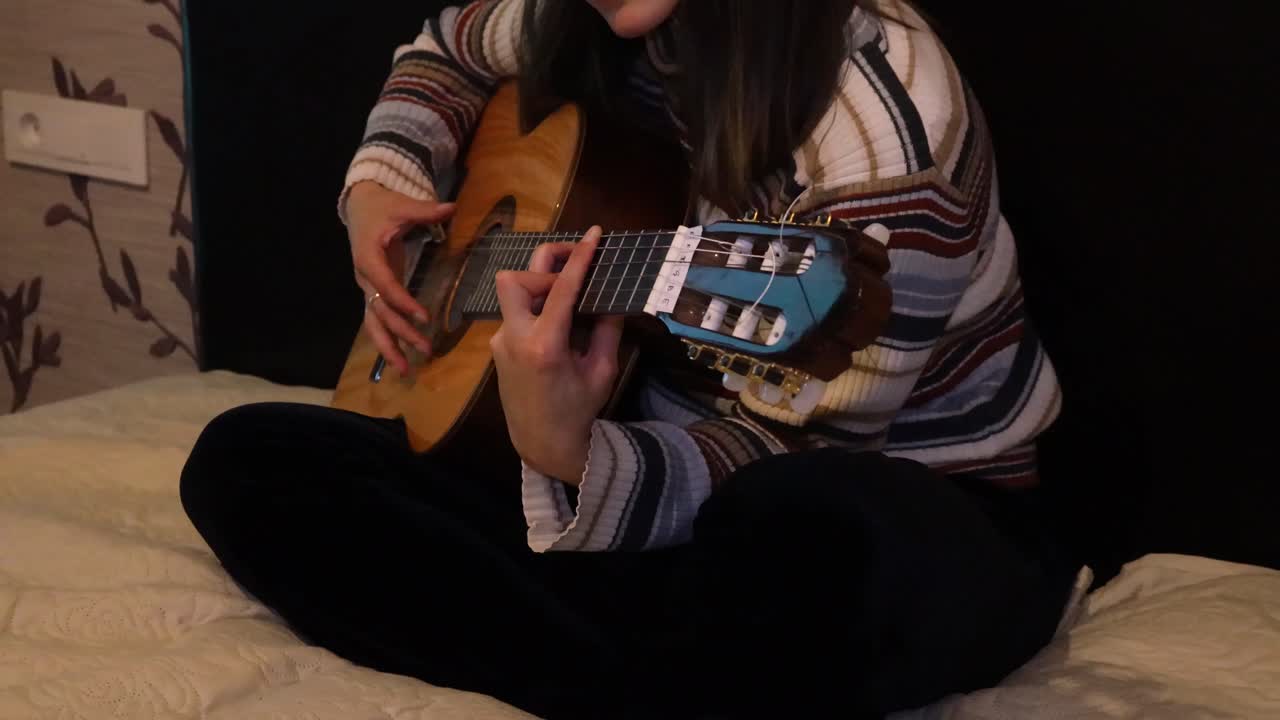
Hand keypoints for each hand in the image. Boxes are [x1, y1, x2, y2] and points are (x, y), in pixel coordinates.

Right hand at [345, 181, 455, 373]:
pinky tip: (401, 359)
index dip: (403, 303)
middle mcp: (364, 278)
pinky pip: (378, 320)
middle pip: (379, 312)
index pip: (386, 286)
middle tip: (425, 349)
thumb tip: (452, 207)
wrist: (359, 206)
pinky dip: (388, 340)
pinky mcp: (372, 292)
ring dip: (388, 347)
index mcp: (368, 258)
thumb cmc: (381, 206)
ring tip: (406, 370)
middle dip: (400, 333)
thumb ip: (426, 210)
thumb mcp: (402, 206)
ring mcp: (366, 287)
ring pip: (373, 323)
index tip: (424, 318)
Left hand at [490, 227, 623, 483]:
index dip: (579, 256)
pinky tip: (558, 325)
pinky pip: (516, 313)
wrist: (541, 443)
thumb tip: (613, 297)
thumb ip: (607, 330)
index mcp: (545, 346)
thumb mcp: (602, 371)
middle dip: (544, 266)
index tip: (593, 233)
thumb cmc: (577, 411)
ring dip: (539, 287)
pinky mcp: (497, 347)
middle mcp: (515, 339)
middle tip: (573, 268)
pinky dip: (537, 308)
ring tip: (569, 300)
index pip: (561, 288)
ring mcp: (500, 342)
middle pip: (514, 279)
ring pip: (512, 294)